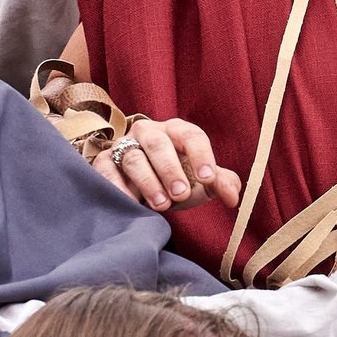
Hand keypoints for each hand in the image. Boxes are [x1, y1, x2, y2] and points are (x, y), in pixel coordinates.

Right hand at [94, 115, 241, 211]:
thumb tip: (233, 196)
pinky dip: (118, 188)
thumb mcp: (199, 180)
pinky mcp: (104, 161)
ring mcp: (124, 145)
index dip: (201, 155)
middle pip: (158, 143)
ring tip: (161, 205)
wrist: (140, 184)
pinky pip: (107, 171)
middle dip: (170, 169)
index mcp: (177, 131)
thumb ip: (220, 184)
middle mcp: (148, 132)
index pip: (191, 136)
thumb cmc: (176, 178)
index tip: (208, 179)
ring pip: (133, 158)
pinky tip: (132, 204)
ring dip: (148, 182)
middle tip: (182, 194)